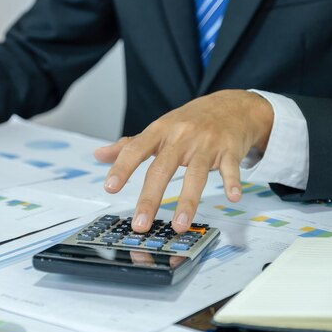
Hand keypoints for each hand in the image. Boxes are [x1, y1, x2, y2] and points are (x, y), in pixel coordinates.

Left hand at [94, 90, 272, 233]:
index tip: (109, 187)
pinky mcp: (229, 150)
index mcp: (160, 131)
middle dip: (150, 198)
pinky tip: (233, 197)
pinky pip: (230, 168)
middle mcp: (181, 137)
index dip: (122, 168)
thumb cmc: (189, 121)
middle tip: (139, 224)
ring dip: (188, 201)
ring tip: (179, 226)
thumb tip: (99, 155)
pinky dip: (232, 182)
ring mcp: (206, 144)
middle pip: (162, 168)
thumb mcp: (158, 128)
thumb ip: (129, 145)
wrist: (231, 105)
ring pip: (196, 174)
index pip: (135, 149)